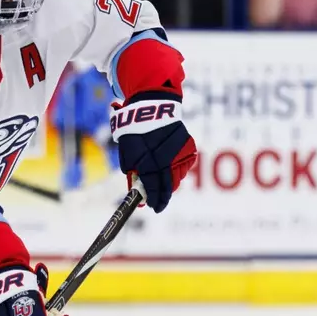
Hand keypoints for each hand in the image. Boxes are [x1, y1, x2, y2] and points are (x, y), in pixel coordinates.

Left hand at [111, 91, 197, 212]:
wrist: (152, 108)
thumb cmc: (134, 132)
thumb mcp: (127, 154)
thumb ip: (133, 173)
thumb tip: (136, 190)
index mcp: (150, 162)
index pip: (153, 188)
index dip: (154, 200)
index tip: (153, 207)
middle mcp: (167, 159)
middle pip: (169, 186)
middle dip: (163, 196)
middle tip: (158, 201)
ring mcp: (180, 153)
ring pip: (178, 176)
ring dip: (170, 182)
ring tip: (161, 178)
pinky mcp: (188, 147)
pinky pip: (184, 165)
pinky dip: (177, 168)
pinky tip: (169, 164)